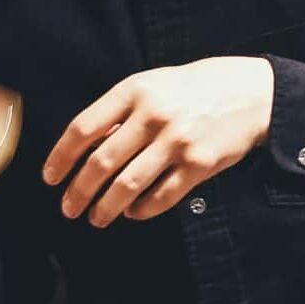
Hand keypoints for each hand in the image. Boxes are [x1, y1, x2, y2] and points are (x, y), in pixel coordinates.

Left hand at [45, 57, 274, 226]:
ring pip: (128, 185)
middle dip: (79, 191)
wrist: (253, 94)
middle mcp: (153, 115)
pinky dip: (142, 210)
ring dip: (105, 208)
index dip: (61, 157)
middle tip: (68, 208)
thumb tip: (88, 149)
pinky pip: (161, 197)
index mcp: (135, 90)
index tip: (50, 178)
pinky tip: (133, 213)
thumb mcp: (154, 84)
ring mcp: (177, 141)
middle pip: (101, 163)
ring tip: (96, 219)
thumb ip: (122, 112)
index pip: (84, 128)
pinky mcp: (199, 165)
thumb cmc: (196, 89)